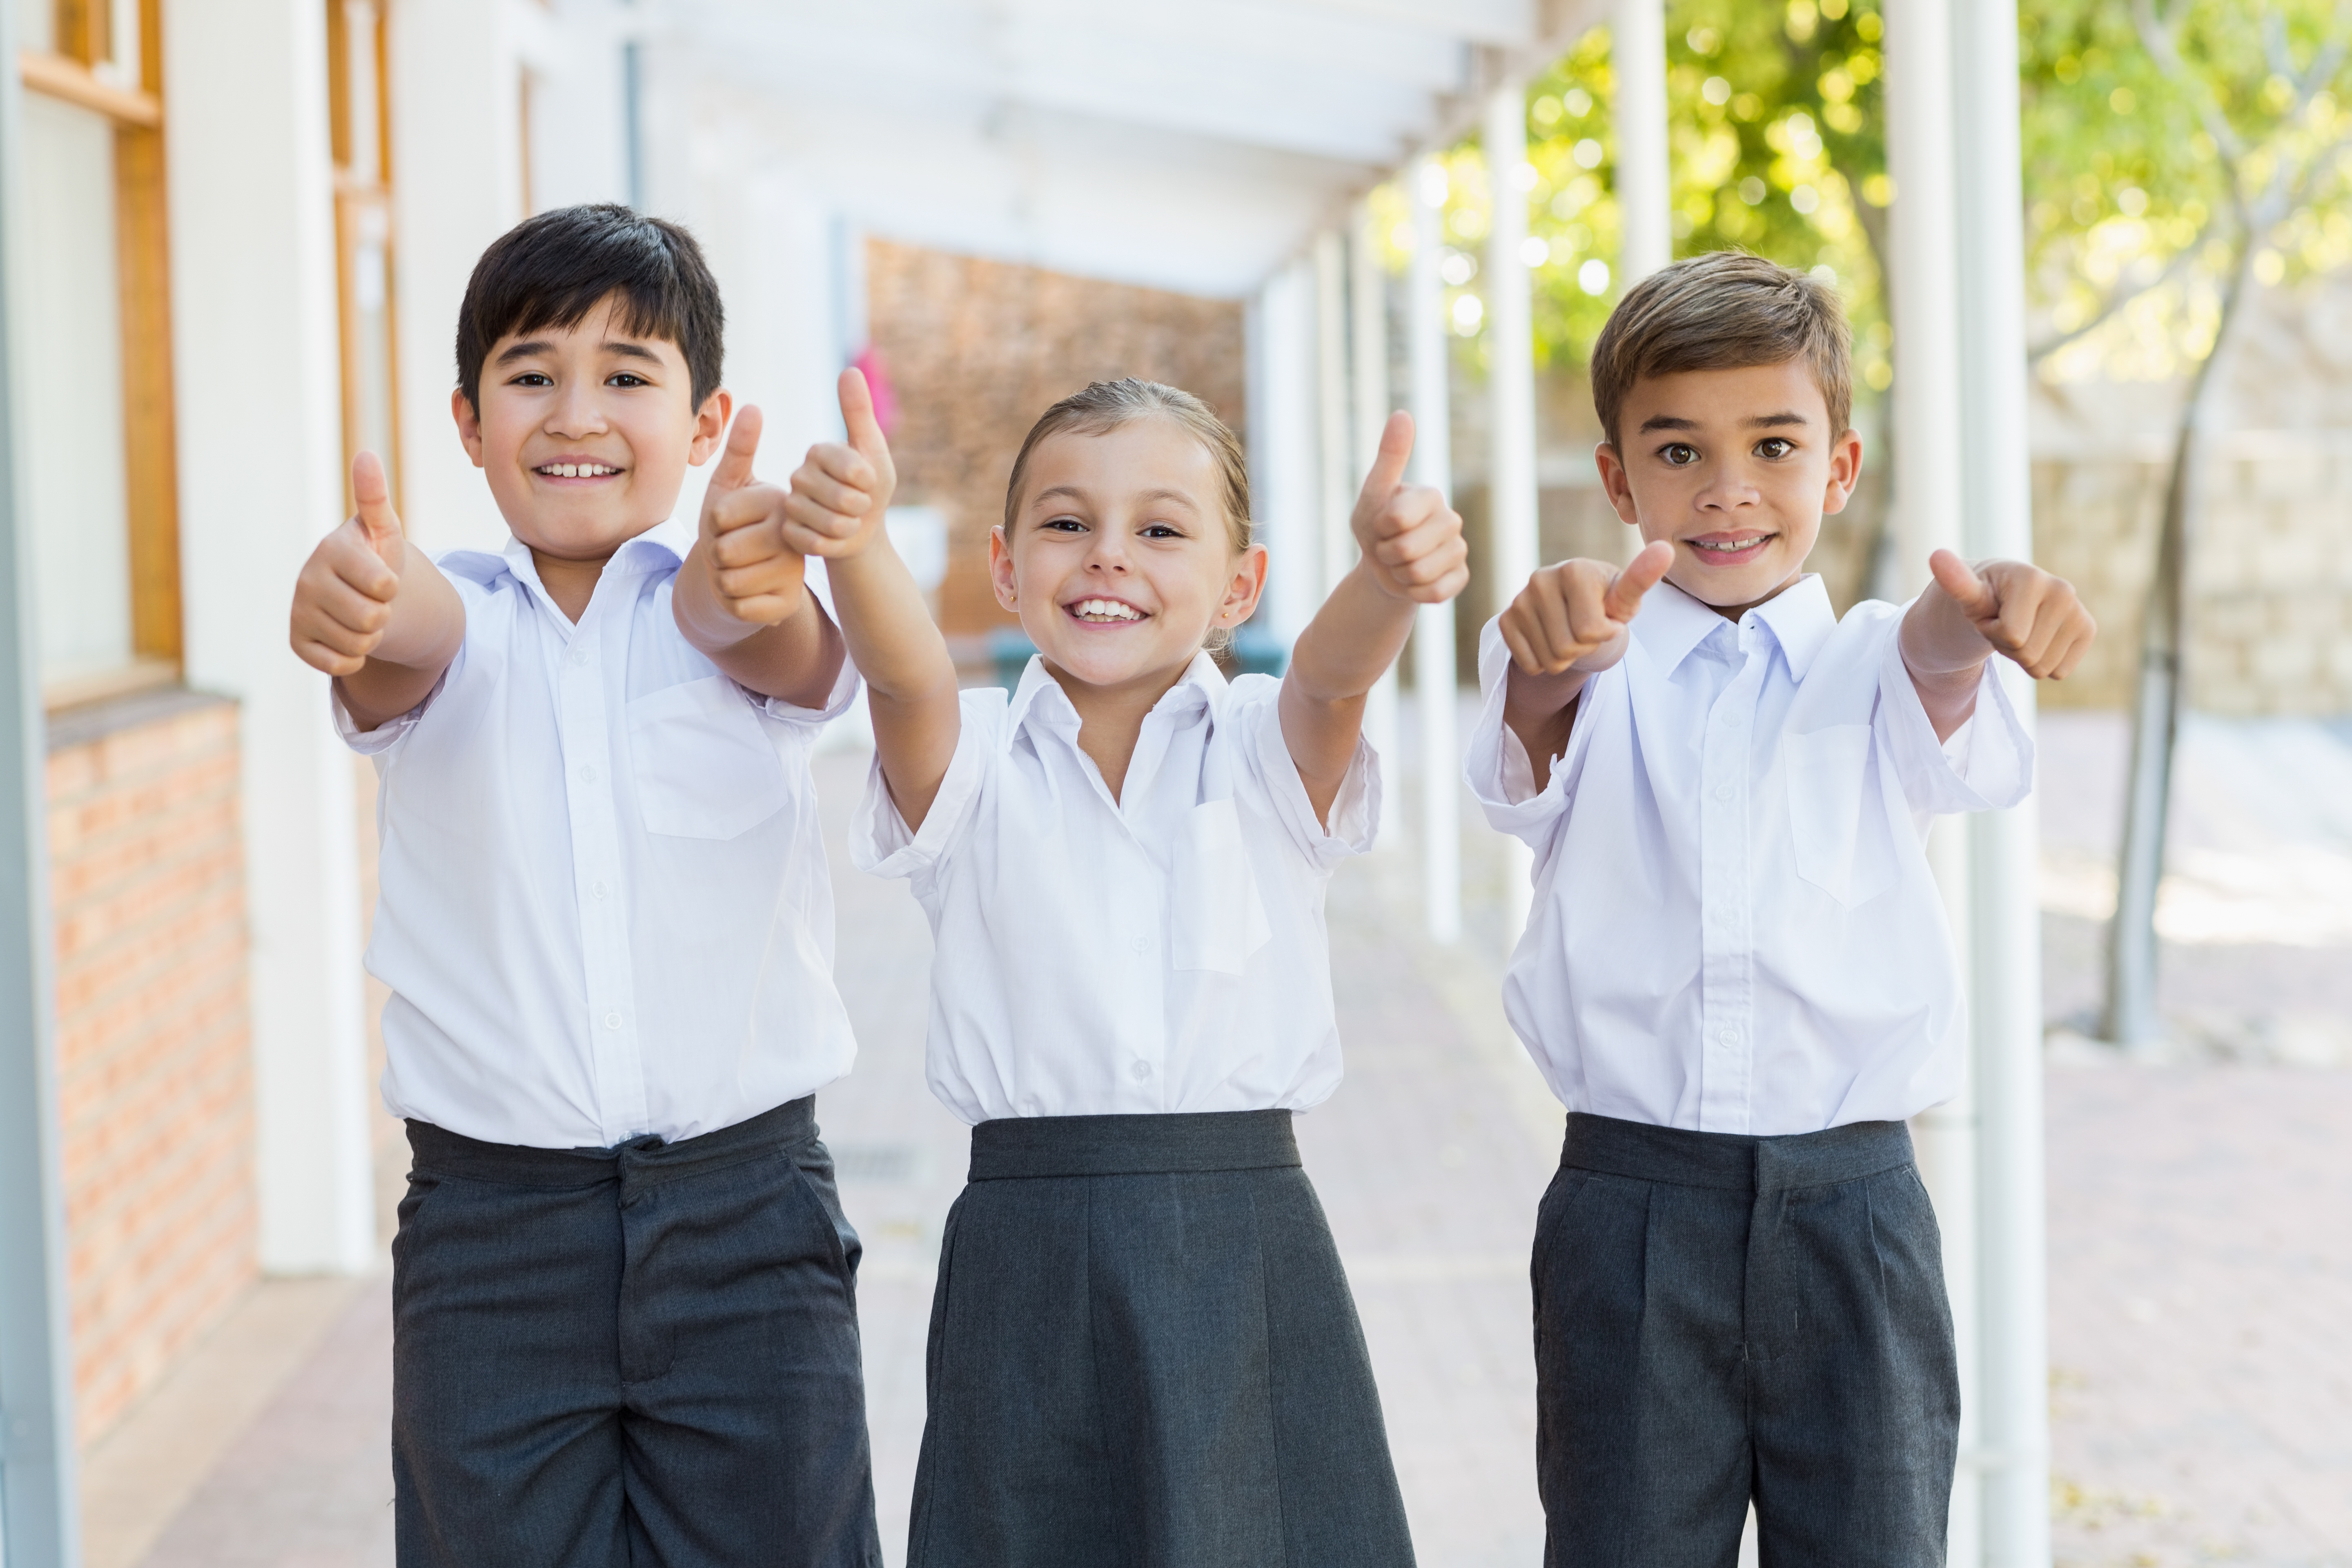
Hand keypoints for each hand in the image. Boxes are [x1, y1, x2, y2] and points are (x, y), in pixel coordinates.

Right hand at [290, 451, 404, 676]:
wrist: (356, 592)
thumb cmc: (375, 557)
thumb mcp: (383, 529)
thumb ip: (375, 496)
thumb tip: (366, 454)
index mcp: (332, 550)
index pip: (384, 585)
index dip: (393, 587)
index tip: (382, 576)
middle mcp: (308, 579)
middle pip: (371, 619)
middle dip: (383, 615)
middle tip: (372, 600)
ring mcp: (299, 611)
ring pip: (358, 644)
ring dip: (370, 636)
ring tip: (359, 614)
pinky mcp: (296, 641)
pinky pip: (338, 665)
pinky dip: (352, 658)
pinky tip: (344, 636)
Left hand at [696, 405, 810, 625]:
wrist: (742, 573)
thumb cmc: (732, 525)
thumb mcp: (729, 486)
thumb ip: (740, 449)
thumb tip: (753, 405)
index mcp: (780, 503)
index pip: (721, 515)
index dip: (712, 523)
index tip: (730, 523)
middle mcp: (794, 537)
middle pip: (724, 551)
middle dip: (714, 555)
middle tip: (731, 552)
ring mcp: (793, 574)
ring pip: (730, 582)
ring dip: (722, 580)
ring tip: (737, 571)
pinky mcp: (786, 605)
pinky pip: (740, 607)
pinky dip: (733, 603)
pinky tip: (746, 593)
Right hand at [782, 368, 897, 561]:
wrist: (862, 528)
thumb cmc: (871, 487)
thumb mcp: (872, 448)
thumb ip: (858, 412)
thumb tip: (848, 369)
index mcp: (818, 452)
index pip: (851, 468)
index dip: (869, 481)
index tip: (869, 481)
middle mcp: (799, 475)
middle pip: (841, 498)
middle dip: (862, 507)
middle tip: (860, 505)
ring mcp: (791, 505)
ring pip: (829, 523)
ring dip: (850, 527)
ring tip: (849, 521)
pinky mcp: (789, 533)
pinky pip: (816, 543)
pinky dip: (834, 544)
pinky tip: (834, 538)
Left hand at [1351, 411, 1468, 603]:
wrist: (1381, 570)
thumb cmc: (1374, 527)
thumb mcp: (1373, 493)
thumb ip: (1390, 457)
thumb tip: (1403, 413)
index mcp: (1430, 495)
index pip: (1397, 518)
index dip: (1379, 528)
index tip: (1379, 525)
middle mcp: (1451, 519)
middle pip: (1408, 549)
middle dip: (1387, 554)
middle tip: (1387, 548)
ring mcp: (1459, 550)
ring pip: (1420, 572)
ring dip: (1399, 574)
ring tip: (1399, 564)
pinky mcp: (1460, 578)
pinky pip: (1435, 592)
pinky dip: (1414, 592)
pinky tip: (1413, 581)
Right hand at [1498, 540, 1674, 676]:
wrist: (1574, 607)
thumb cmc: (1605, 602)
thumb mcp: (1624, 597)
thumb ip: (1641, 578)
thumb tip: (1665, 548)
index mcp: (1574, 569)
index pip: (1589, 631)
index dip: (1605, 634)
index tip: (1609, 621)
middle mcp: (1541, 579)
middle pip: (1568, 648)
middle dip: (1584, 649)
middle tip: (1587, 632)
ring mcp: (1519, 600)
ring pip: (1549, 660)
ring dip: (1566, 659)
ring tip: (1570, 636)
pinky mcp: (1505, 620)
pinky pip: (1530, 664)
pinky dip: (1544, 663)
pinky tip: (1550, 641)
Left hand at [1921, 550, 2095, 679]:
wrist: (2004, 594)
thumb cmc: (1983, 595)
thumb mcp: (1966, 593)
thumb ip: (1955, 581)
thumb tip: (1936, 556)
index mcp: (2032, 579)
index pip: (2012, 636)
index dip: (1992, 633)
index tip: (1990, 615)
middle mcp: (2063, 591)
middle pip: (2028, 655)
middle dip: (2007, 647)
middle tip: (2004, 624)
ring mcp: (2079, 611)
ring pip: (2043, 668)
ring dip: (2023, 656)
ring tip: (2018, 629)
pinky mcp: (2087, 630)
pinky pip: (2059, 672)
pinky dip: (2043, 663)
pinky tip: (2036, 637)